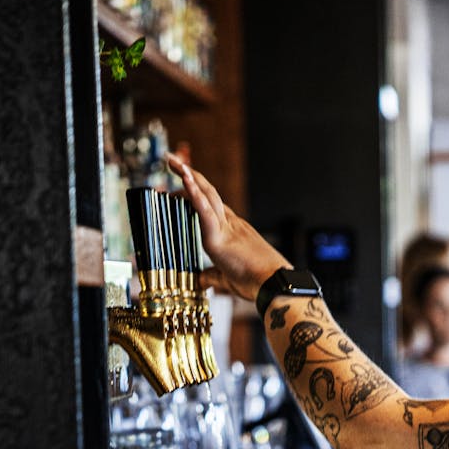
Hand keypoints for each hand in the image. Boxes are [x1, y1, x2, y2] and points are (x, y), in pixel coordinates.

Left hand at [166, 151, 291, 301]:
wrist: (276, 287)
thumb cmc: (259, 284)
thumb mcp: (229, 279)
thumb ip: (214, 276)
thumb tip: (202, 280)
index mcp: (235, 232)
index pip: (211, 206)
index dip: (194, 193)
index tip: (177, 186)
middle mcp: (232, 225)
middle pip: (208, 193)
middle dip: (189, 176)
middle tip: (172, 161)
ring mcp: (228, 229)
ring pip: (206, 196)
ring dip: (188, 177)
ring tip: (172, 161)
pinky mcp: (221, 239)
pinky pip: (206, 213)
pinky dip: (194, 195)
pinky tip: (184, 181)